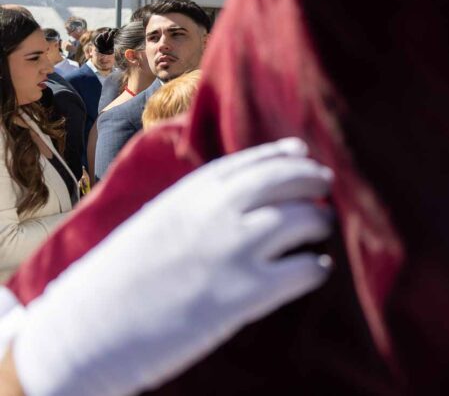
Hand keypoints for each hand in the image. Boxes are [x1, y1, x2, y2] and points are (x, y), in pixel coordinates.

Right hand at [12, 138, 334, 395]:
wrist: (88, 329)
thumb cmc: (118, 279)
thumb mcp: (157, 220)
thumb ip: (198, 203)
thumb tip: (243, 195)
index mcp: (193, 192)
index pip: (255, 160)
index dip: (286, 156)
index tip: (303, 154)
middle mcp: (218, 211)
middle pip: (289, 180)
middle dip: (313, 180)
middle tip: (326, 186)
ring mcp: (234, 249)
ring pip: (305, 220)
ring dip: (319, 223)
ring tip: (321, 230)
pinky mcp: (245, 294)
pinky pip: (304, 270)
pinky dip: (316, 268)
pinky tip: (316, 269)